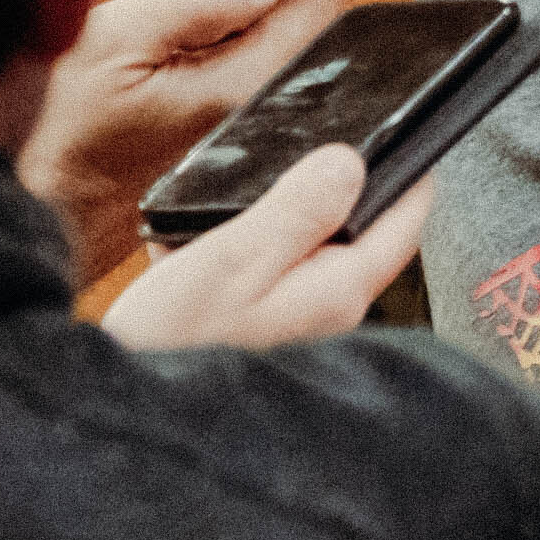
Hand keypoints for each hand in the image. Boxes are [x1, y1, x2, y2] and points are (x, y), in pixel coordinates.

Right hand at [21, 0, 370, 280]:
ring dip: (289, 28)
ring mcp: (237, 152)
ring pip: (284, 76)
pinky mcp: (214, 167)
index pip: (313, 18)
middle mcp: (252, 128)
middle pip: (309, 48)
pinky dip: (260, 61)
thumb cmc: (55, 129)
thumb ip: (199, 1)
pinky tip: (238, 45)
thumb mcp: (118, 41)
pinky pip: (257, 100)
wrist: (25, 214)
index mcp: (237, 92)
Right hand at [96, 144, 423, 355]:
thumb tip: (350, 165)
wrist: (130, 408)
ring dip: (280, 217)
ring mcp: (302, 325)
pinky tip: (201, 246)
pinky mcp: (268, 330)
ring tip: (232, 204)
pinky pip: (272, 271)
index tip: (402, 132)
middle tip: (300, 152)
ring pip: (311, 247)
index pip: (406, 221)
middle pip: (360, 230)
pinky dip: (246, 248)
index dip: (409, 170)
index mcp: (338, 291)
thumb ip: (296, 211)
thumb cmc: (173, 343)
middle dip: (333, 189)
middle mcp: (332, 313)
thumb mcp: (233, 259)